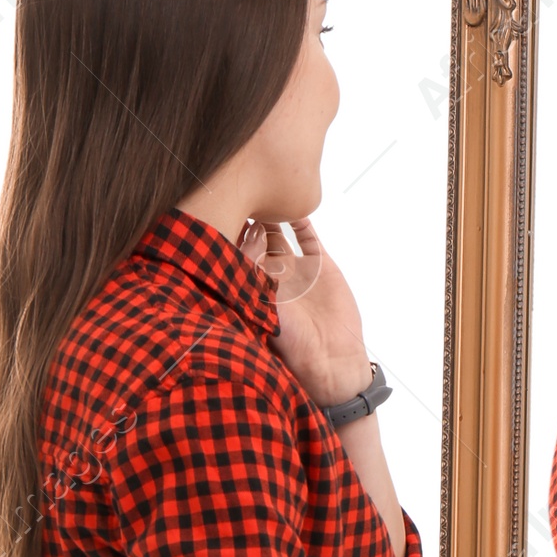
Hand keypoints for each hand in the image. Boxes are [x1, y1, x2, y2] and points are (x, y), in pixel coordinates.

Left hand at [240, 213, 371, 406]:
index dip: (229, 233)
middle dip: (245, 218)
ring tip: (263, 195)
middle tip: (241, 197)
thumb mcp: (263, 309)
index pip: (235, 252)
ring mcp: (297, 269)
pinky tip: (294, 207)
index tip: (224, 214)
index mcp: (255, 286)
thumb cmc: (293, 345)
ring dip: (270, 214)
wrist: (332, 360)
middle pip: (252, 237)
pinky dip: (301, 221)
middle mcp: (273, 275)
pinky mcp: (321, 265)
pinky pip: (308, 237)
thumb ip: (251, 278)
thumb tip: (240, 245)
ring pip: (277, 232)